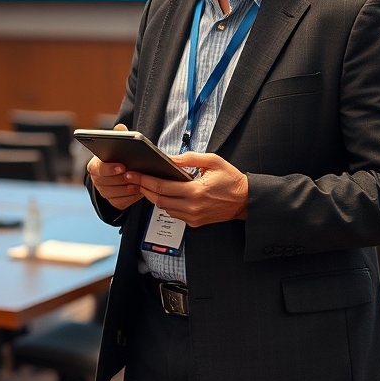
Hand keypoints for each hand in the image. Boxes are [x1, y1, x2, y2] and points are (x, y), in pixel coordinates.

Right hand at [86, 123, 141, 211]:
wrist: (122, 173)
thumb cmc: (120, 157)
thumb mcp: (118, 145)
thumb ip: (119, 136)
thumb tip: (120, 127)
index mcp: (94, 166)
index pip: (98, 169)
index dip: (110, 169)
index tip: (122, 166)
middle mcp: (96, 181)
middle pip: (108, 183)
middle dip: (124, 179)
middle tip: (137, 175)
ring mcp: (104, 193)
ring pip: (116, 194)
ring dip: (129, 188)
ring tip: (141, 182)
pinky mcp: (114, 202)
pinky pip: (122, 202)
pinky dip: (132, 197)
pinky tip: (140, 190)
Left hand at [124, 151, 248, 225]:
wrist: (245, 201)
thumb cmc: (230, 179)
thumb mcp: (212, 161)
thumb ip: (189, 158)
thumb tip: (169, 158)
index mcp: (196, 191)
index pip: (162, 187)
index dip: (145, 181)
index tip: (134, 174)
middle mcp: (193, 207)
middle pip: (159, 200)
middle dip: (144, 188)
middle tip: (134, 178)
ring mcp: (193, 217)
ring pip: (164, 208)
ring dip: (154, 197)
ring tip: (146, 185)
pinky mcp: (195, 223)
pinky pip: (173, 214)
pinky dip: (165, 204)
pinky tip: (162, 194)